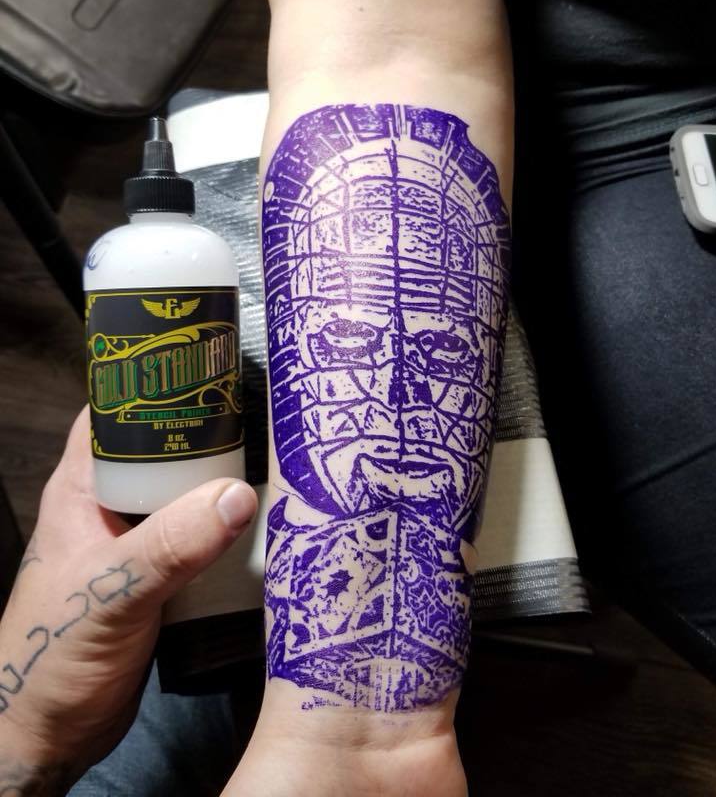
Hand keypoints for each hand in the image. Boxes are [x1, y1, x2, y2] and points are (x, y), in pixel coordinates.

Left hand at [0, 407, 256, 786]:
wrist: (47, 735)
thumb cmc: (56, 655)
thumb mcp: (113, 592)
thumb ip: (171, 546)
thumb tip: (240, 495)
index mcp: (81, 488)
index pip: (115, 412)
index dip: (158, 383)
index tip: (215, 365)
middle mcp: (110, 506)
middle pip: (163, 450)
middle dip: (211, 432)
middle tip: (270, 415)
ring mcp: (136, 542)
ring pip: (185, 494)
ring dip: (225, 483)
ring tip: (283, 463)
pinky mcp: (160, 577)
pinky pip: (198, 536)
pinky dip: (228, 527)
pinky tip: (267, 525)